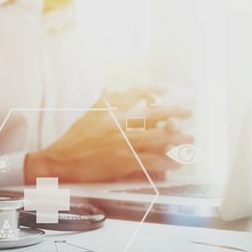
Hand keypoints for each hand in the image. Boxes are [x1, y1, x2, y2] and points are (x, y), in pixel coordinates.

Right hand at [24, 86, 192, 183]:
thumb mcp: (87, 115)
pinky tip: (176, 164)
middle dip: (175, 112)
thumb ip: (102, 101)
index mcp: (111, 112)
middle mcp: (120, 124)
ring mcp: (123, 143)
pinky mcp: (124, 162)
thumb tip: (110, 87)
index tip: (167, 88)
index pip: (136, 93)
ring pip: (157, 138)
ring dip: (177, 139)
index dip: (154, 89)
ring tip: (190, 140)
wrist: (62, 162)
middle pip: (154, 115)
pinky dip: (166, 163)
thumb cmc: (74, 139)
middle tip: (189, 112)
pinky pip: (151, 161)